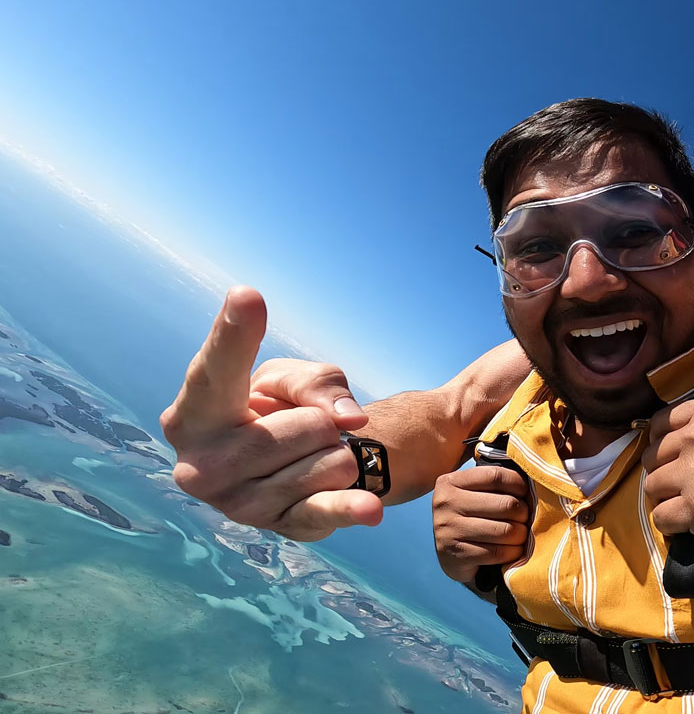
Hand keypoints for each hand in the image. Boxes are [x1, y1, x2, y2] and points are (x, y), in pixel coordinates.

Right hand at [160, 286, 382, 540]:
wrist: (295, 466)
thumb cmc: (281, 410)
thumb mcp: (296, 379)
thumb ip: (317, 383)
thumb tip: (347, 417)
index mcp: (193, 413)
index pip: (217, 369)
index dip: (233, 335)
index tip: (247, 296)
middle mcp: (201, 464)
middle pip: (308, 425)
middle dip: (321, 421)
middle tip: (299, 428)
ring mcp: (238, 504)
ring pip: (330, 461)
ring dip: (337, 452)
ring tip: (308, 456)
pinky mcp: (280, 527)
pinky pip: (326, 511)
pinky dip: (349, 509)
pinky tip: (370, 510)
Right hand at [433, 466, 530, 582]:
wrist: (446, 557)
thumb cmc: (467, 518)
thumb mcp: (471, 494)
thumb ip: (493, 483)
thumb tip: (530, 481)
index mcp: (451, 482)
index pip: (495, 476)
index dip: (519, 484)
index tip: (526, 493)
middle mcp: (446, 504)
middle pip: (505, 504)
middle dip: (524, 513)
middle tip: (526, 518)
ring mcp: (449, 531)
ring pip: (505, 530)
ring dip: (521, 535)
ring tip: (522, 535)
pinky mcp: (457, 555)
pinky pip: (498, 552)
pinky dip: (513, 552)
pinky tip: (513, 550)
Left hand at [641, 395, 693, 557]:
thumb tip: (692, 433)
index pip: (662, 422)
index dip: (662, 441)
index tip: (670, 456)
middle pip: (653, 456)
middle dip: (664, 471)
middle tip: (683, 486)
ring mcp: (693, 472)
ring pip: (652, 486)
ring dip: (666, 498)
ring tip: (687, 506)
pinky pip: (661, 518)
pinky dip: (672, 524)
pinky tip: (690, 525)